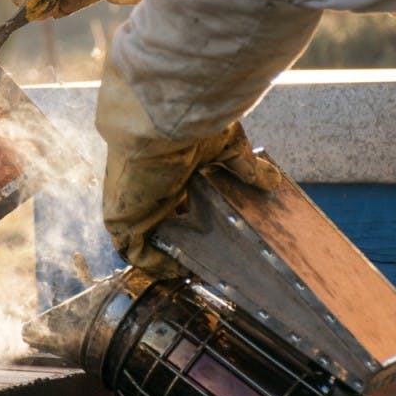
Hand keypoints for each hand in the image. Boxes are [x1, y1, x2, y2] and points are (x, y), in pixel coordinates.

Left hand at [96, 64, 279, 277]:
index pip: (180, 200)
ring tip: (201, 271)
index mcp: (169, 171)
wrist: (159, 122)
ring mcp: (134, 205)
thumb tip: (274, 180)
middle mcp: (149, 190)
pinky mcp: (122, 219)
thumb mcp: (226, 147)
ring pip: (150, 240)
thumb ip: (246, 167)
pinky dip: (155, 264)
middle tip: (215, 260)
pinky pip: (135, 251)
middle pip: (167, 223)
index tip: (220, 237)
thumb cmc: (189, 126)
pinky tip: (180, 272)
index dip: (197, 219)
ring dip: (171, 256)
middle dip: (187, 242)